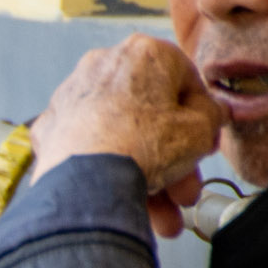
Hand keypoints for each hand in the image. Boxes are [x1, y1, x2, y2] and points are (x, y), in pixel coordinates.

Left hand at [25, 35, 224, 237]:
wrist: (87, 180)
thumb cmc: (141, 146)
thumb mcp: (201, 131)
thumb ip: (213, 116)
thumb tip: (214, 112)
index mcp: (144, 53)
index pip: (185, 80)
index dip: (200, 117)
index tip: (204, 141)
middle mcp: (104, 64)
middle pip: (150, 114)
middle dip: (172, 157)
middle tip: (184, 186)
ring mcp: (74, 95)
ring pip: (121, 134)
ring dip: (145, 172)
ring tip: (162, 213)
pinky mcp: (53, 126)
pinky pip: (90, 148)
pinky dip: (105, 170)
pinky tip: (123, 198)